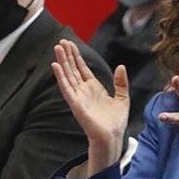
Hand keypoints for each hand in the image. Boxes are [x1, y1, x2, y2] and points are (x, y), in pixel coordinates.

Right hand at [52, 39, 128, 173]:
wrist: (112, 136)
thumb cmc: (116, 121)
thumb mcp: (123, 98)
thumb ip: (121, 82)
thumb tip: (120, 66)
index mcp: (94, 88)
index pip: (82, 68)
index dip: (76, 56)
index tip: (70, 44)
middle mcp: (83, 90)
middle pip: (73, 69)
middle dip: (67, 55)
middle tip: (61, 41)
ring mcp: (78, 96)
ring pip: (68, 75)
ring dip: (62, 61)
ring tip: (57, 48)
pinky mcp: (75, 104)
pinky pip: (66, 88)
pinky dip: (60, 77)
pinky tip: (55, 66)